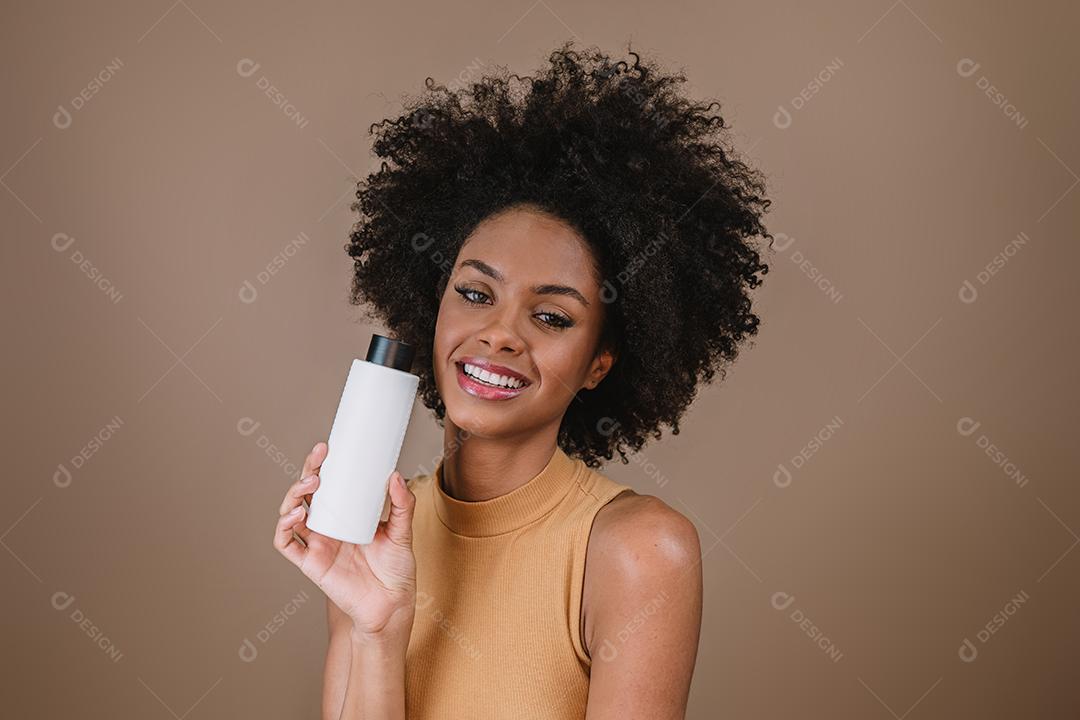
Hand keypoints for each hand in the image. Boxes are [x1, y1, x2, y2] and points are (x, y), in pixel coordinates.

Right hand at [273, 442, 417, 638]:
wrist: (391, 604)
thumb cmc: (395, 570)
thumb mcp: (402, 532)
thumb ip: (402, 505)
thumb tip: (396, 476)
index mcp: (345, 515)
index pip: (328, 485)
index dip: (322, 466)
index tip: (328, 448)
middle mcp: (327, 527)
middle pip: (306, 494)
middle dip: (307, 473)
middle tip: (319, 458)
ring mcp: (316, 544)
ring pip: (291, 513)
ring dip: (294, 495)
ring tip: (311, 484)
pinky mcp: (310, 563)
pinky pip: (287, 544)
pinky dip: (284, 528)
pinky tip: (297, 515)